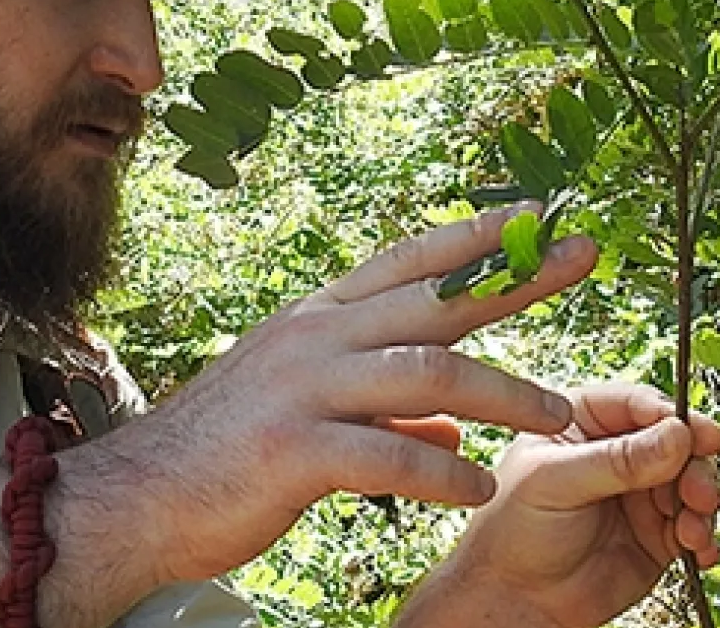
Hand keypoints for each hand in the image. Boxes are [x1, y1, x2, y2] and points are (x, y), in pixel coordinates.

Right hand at [100, 204, 602, 582]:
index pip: (407, 263)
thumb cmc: (224, 459)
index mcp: (314, 321)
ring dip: (504, 393)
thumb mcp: (306, 414)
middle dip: (517, 279)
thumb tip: (453, 425)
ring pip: (429, 374)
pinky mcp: (293, 451)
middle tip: (583, 260)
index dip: (475, 237)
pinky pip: (390, 457)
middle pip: (436, 302)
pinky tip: (478, 489)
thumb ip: (383, 412)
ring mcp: (302, 390)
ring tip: (557, 417)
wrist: (136, 500)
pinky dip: (443, 472)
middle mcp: (312, 339)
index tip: (536, 219)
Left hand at [400, 383, 719, 627]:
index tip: (698, 435)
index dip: (673, 417)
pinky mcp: (657, 534)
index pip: (638, 404)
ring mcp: (640, 493)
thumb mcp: (557, 484)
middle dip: (695, 465)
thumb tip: (678, 435)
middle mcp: (616, 453)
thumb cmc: (514, 532)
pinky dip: (704, 536)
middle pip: (677, 441)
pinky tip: (698, 549)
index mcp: (582, 423)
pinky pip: (695, 526)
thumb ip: (618, 461)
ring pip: (692, 482)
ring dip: (702, 503)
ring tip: (692, 529)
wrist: (515, 599)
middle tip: (699, 491)